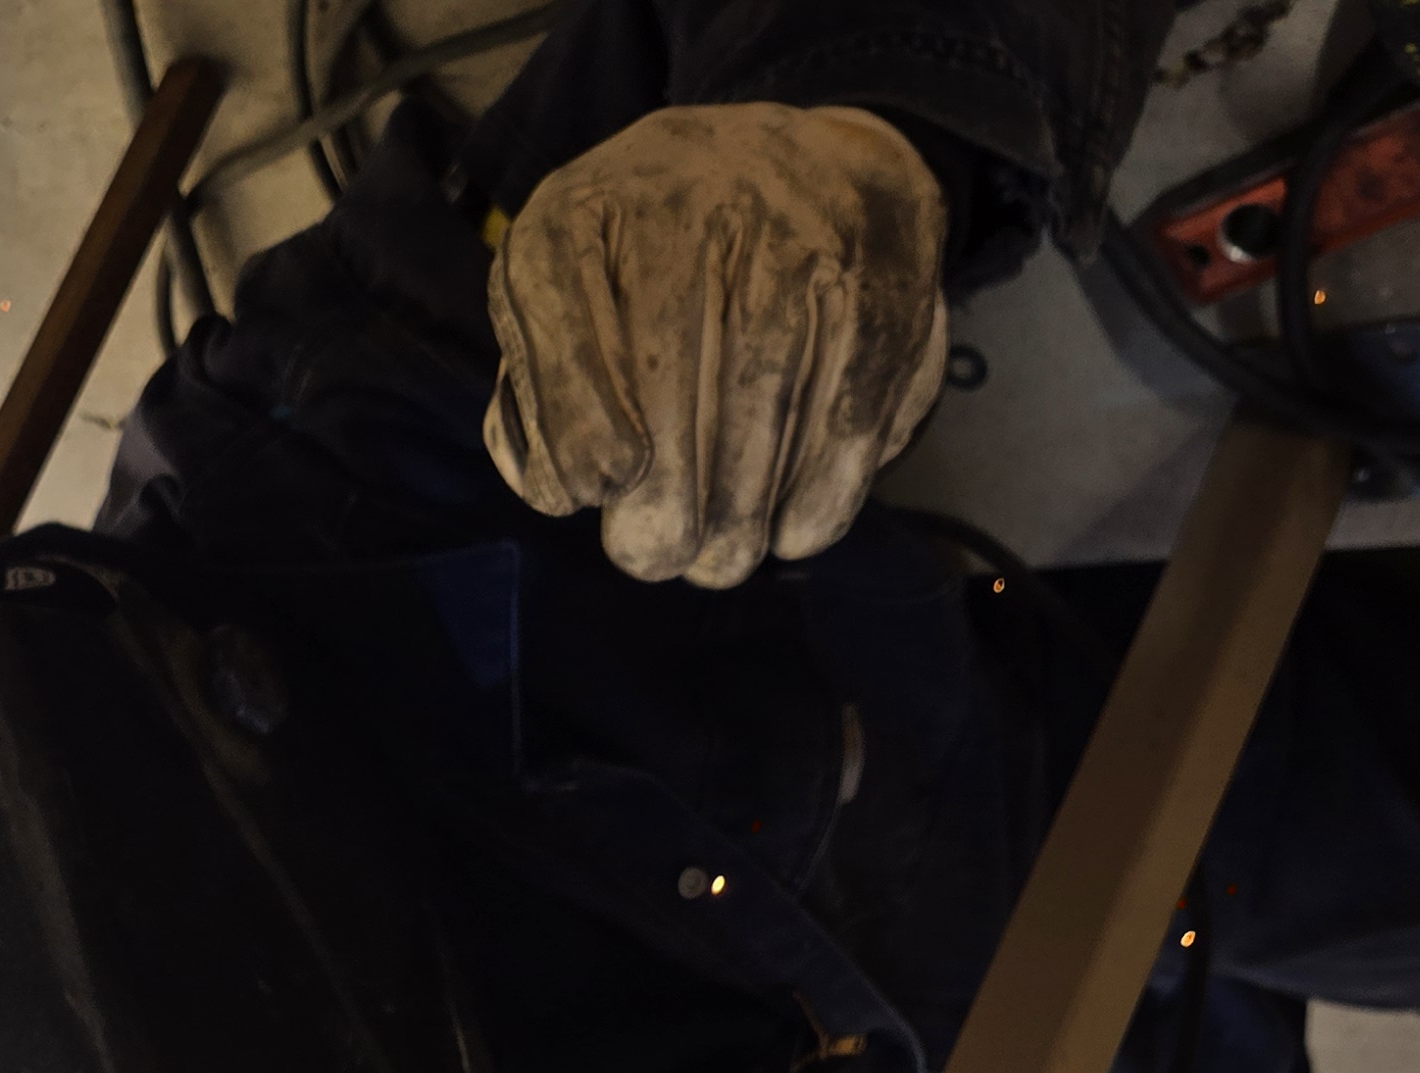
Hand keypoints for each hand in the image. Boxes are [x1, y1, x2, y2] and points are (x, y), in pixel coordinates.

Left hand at [483, 103, 951, 590]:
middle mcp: (690, 194)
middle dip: (660, 495)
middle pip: (668, 369)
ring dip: (737, 509)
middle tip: (656, 558)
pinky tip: (792, 534)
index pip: (559, 309)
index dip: (574, 419)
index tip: (591, 491)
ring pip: (760, 396)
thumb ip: (540, 388)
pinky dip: (820, 489)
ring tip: (718, 560)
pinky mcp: (879, 282)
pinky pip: (845, 404)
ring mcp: (793, 233)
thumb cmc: (654, 267)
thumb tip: (561, 491)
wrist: (810, 164)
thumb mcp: (568, 294)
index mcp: (585, 204)